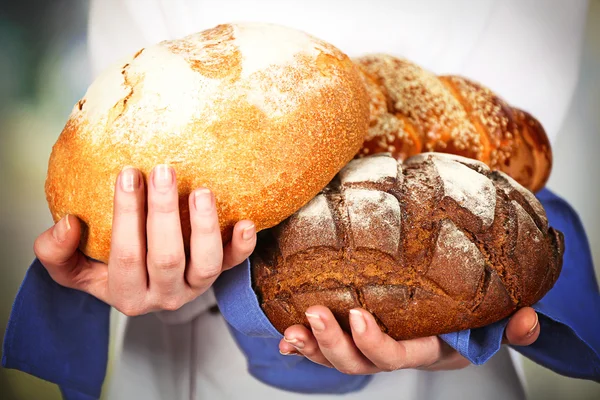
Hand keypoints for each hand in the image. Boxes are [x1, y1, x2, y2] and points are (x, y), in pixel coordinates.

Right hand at [33, 165, 255, 315]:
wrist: (140, 284)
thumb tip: (70, 223)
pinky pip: (234, 265)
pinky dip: (242, 246)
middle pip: (167, 257)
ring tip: (201, 191)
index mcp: (126, 294)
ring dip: (205, 228)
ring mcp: (194, 288)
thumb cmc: (104, 268)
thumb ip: (56, 252)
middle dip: (164, 213)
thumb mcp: (71, 267)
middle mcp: (164, 296)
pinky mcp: (217, 277)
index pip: (126, 256)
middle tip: (164, 170)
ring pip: (206, 265)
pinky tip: (245, 222)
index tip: (127, 174)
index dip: (127, 215)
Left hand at [278, 305, 539, 373]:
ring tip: (292, 329)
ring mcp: (370, 349)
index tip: (360, 317)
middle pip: (359, 363)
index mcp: (425, 350)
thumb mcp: (493, 323)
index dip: (376, 343)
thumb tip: (526, 320)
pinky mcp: (353, 337)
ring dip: (313, 346)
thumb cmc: (470, 320)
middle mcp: (393, 354)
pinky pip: (326, 348)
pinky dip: (306, 344)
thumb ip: (512, 327)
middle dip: (334, 344)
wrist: (453, 320)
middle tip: (317, 314)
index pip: (397, 356)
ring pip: (338, 359)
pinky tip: (288, 333)